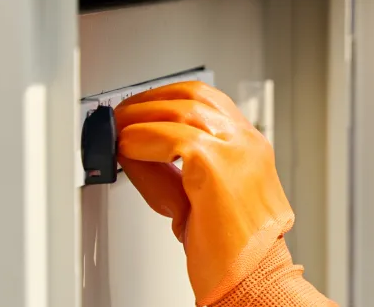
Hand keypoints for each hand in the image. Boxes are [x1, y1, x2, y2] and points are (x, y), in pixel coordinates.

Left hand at [115, 81, 298, 305]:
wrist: (254, 279)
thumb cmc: (234, 251)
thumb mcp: (201, 198)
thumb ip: (172, 171)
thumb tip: (134, 150)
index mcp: (250, 147)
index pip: (208, 101)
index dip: (167, 99)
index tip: (140, 111)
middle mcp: (248, 143)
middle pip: (194, 95)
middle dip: (149, 100)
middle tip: (121, 117)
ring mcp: (237, 151)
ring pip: (181, 109)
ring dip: (140, 117)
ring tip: (119, 132)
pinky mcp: (217, 167)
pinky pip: (170, 137)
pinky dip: (142, 140)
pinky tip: (128, 149)